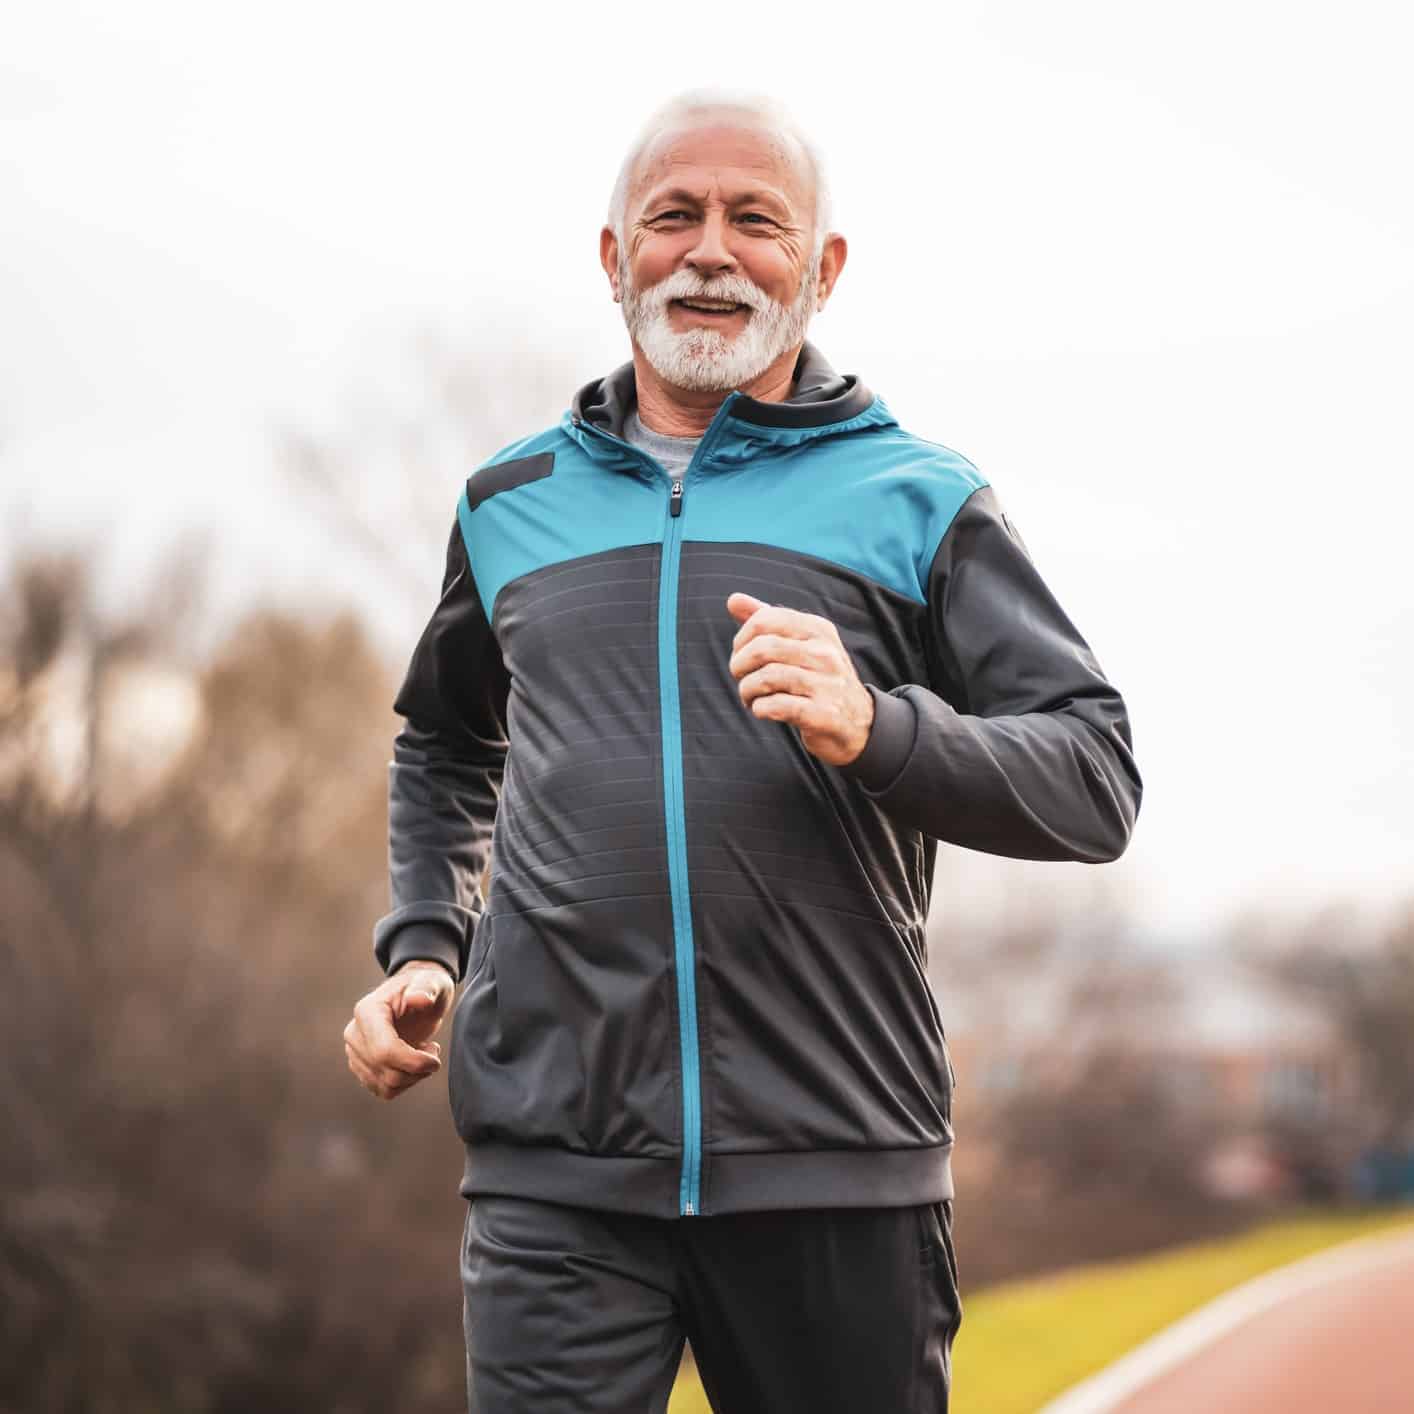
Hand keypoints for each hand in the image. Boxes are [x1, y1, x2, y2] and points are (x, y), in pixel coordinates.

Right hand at [343, 961, 453, 1100]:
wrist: (416, 995)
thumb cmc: (425, 986)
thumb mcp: (432, 981)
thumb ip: (426, 988)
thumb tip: (419, 998)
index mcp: (367, 1011)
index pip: (384, 1051)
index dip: (414, 1061)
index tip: (435, 1055)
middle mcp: (354, 1033)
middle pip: (386, 1072)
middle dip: (417, 1069)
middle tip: (433, 1051)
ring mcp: (355, 1052)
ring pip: (385, 1086)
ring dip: (413, 1077)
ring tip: (424, 1054)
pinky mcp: (361, 1067)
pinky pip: (383, 1090)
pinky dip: (404, 1083)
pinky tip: (413, 1063)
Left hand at [726, 592, 875, 767]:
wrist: (859, 723)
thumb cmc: (819, 679)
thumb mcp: (800, 644)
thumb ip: (767, 621)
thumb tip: (733, 600)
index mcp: (818, 629)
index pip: (764, 619)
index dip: (741, 639)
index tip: (741, 655)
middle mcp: (825, 653)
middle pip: (762, 648)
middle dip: (739, 665)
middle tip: (741, 678)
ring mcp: (826, 684)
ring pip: (766, 678)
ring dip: (747, 690)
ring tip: (749, 697)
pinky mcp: (822, 714)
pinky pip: (775, 706)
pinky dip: (759, 708)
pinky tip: (763, 710)